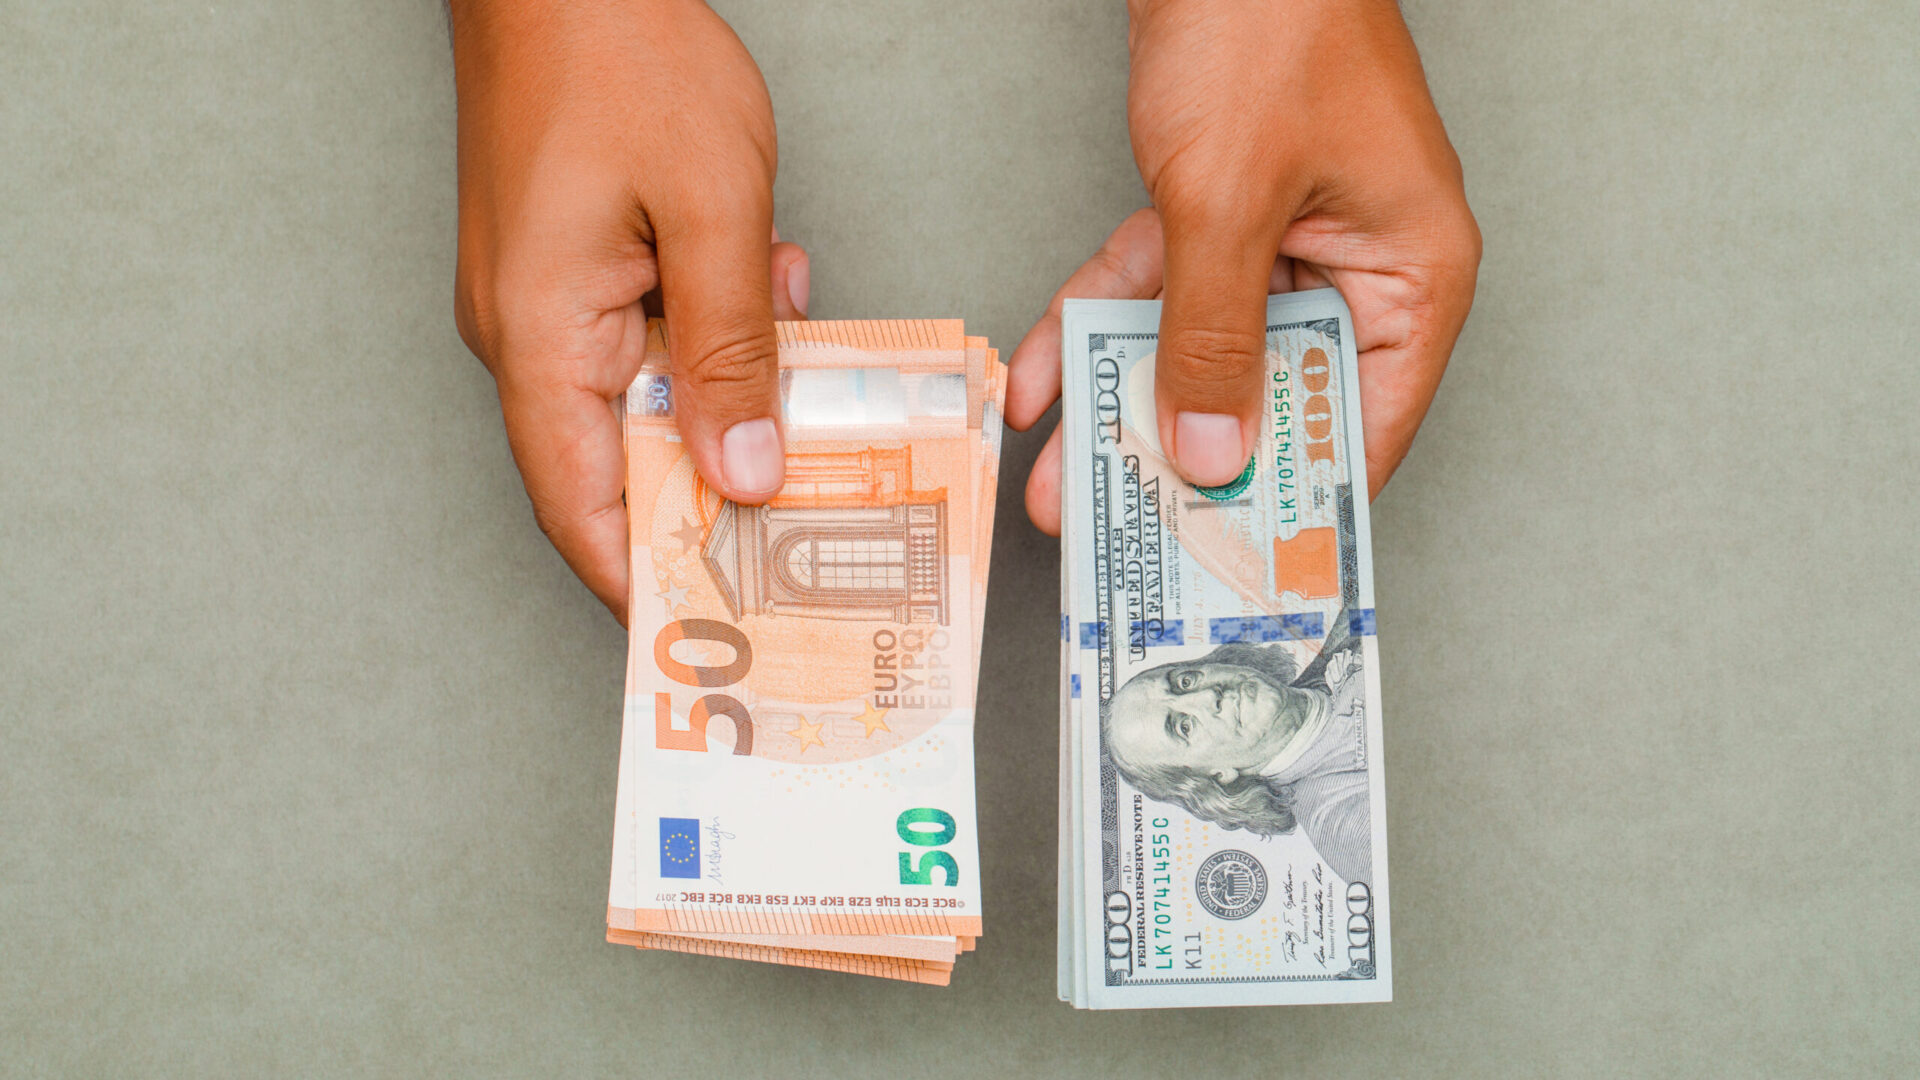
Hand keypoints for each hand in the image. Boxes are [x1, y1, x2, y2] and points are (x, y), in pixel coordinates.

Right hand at [450, 0, 808, 621]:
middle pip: (620, 464)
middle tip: (807, 532)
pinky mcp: (576, 266)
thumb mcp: (708, 207)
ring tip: (810, 397)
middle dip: (714, 497)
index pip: (584, 508)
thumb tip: (741, 474)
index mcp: (537, 337)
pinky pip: (650, 336)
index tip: (718, 641)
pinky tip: (772, 301)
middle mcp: (525, 333)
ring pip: (646, 397)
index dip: (649, 583)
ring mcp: (546, 300)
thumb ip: (732, 350)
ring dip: (730, 398)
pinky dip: (715, 335)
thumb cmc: (615, 49)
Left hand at [1008, 0, 1480, 533]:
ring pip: (1200, 349)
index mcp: (1409, 272)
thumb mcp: (1229, 203)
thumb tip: (1211, 452)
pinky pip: (1156, 286)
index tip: (1238, 576)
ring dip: (1119, 408)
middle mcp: (1356, 264)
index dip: (1300, 505)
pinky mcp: (1222, 205)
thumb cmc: (1268, 20)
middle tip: (1120, 538)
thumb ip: (1215, 336)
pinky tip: (1037, 375)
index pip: (1365, 426)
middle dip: (1181, 465)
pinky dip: (1095, 322)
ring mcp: (1287, 234)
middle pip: (1269, 396)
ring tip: (1058, 482)